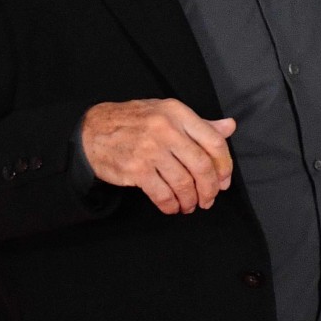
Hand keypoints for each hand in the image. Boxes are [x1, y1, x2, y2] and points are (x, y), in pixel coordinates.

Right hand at [80, 99, 236, 215]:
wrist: (91, 131)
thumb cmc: (134, 122)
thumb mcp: (168, 114)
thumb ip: (200, 124)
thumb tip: (229, 127)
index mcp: (178, 113)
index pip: (214, 141)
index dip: (224, 165)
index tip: (224, 180)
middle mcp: (165, 129)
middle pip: (202, 166)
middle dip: (210, 188)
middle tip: (209, 198)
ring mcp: (150, 149)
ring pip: (184, 183)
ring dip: (191, 200)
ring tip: (190, 205)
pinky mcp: (136, 169)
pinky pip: (163, 194)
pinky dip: (171, 205)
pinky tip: (173, 207)